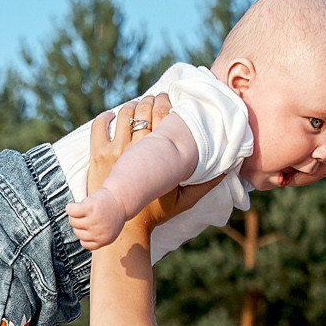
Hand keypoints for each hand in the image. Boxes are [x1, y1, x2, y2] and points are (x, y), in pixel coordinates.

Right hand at [68, 188, 130, 249]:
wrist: (121, 199)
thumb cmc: (112, 214)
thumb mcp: (108, 231)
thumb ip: (96, 237)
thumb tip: (80, 238)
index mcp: (103, 240)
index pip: (83, 243)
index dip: (85, 233)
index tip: (91, 225)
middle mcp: (99, 233)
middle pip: (77, 231)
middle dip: (81, 222)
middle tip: (91, 214)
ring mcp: (94, 220)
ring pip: (72, 221)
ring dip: (76, 214)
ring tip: (87, 209)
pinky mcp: (89, 207)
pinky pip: (71, 210)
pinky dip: (70, 207)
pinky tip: (77, 205)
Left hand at [83, 96, 210, 248]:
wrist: (122, 226)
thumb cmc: (155, 213)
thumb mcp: (185, 200)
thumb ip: (206, 184)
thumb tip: (229, 169)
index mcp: (159, 154)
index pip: (164, 112)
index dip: (168, 101)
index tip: (170, 102)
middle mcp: (137, 148)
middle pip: (145, 108)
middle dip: (152, 100)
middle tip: (156, 101)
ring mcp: (114, 151)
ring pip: (124, 113)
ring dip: (132, 106)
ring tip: (137, 108)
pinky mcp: (97, 154)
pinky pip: (100, 125)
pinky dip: (106, 117)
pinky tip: (112, 117)